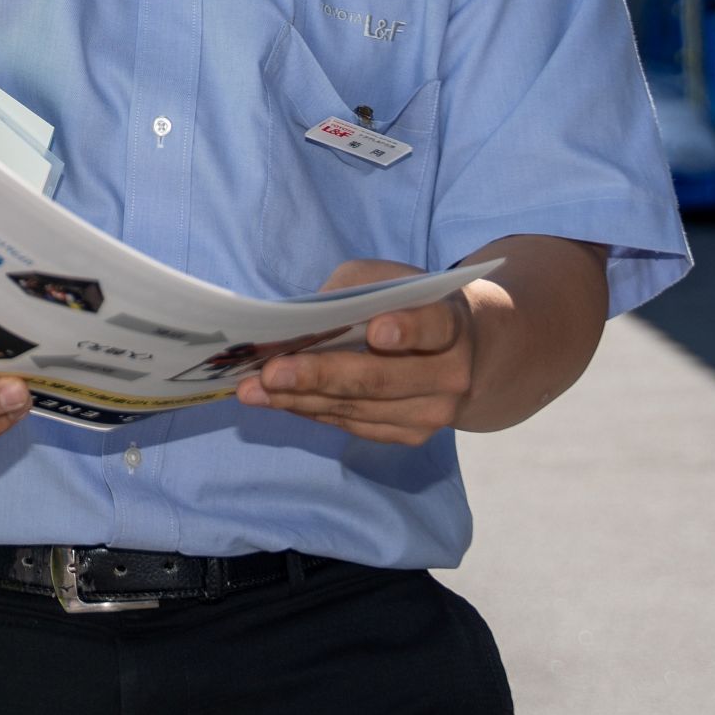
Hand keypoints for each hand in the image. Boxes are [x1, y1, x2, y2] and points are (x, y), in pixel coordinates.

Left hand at [234, 258, 479, 446]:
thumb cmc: (408, 304)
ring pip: (360, 408)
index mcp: (450, 323)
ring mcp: (432, 412)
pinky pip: (354, 424)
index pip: (433, 326)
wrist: (460, 353)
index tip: (375, 331)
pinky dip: (313, 411)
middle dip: (321, 376)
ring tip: (254, 390)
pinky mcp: (411, 435)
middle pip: (382, 379)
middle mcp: (449, 374)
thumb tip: (301, 324)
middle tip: (271, 373)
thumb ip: (353, 291)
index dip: (407, 330)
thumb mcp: (388, 279)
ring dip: (302, 400)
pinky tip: (279, 401)